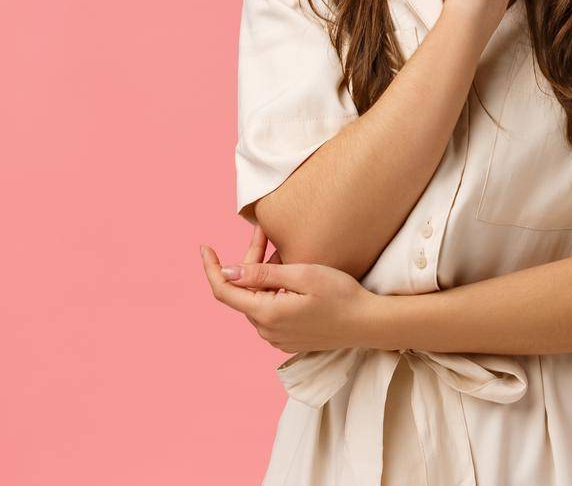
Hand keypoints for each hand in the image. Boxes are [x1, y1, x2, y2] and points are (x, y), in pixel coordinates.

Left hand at [199, 226, 378, 353]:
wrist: (367, 323)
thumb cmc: (340, 295)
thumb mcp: (302, 275)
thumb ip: (262, 275)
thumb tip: (227, 272)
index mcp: (266, 314)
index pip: (224, 290)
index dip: (211, 268)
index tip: (204, 247)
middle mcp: (266, 330)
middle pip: (244, 292)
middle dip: (249, 262)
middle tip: (263, 232)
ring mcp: (276, 337)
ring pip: (257, 300)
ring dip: (262, 276)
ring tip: (281, 252)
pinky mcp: (287, 338)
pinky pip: (270, 311)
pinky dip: (273, 291)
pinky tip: (290, 276)